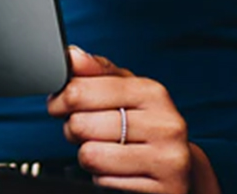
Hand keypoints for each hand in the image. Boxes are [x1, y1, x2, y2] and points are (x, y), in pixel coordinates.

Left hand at [47, 47, 219, 193]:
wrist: (178, 168)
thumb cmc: (142, 124)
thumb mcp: (124, 92)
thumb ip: (96, 72)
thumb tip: (72, 55)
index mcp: (151, 92)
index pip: (80, 91)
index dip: (59, 101)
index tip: (58, 105)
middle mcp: (164, 123)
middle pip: (81, 124)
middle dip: (73, 130)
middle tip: (84, 132)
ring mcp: (167, 158)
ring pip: (90, 155)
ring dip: (87, 156)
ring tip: (102, 150)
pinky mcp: (164, 188)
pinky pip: (105, 181)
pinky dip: (103, 178)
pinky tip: (118, 170)